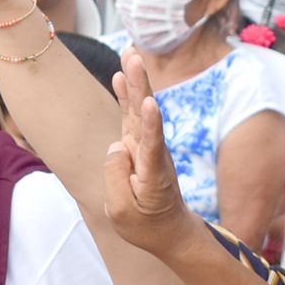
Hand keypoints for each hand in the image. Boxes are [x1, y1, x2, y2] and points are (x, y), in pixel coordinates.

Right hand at [103, 53, 206, 259]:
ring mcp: (148, 148)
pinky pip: (131, 118)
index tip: (150, 104)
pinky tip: (120, 77)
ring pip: (139, 111)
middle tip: (134, 57)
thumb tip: (115, 145)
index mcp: (153, 175)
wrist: (170, 231)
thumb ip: (116, 178)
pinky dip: (127, 97)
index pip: (152, 146)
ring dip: (135, 82)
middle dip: (140, 85)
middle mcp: (153, 155)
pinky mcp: (140, 147)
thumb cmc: (146, 227)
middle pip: (146, 116)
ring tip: (130, 54)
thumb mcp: (122, 213)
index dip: (151, 125)